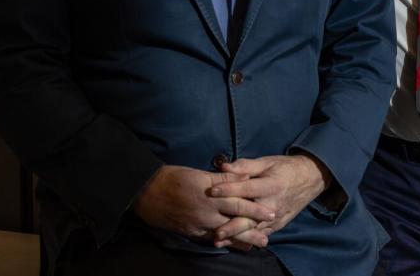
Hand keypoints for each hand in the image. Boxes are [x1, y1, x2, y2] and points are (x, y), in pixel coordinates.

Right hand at [133, 165, 275, 248]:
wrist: (147, 191)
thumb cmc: (175, 177)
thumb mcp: (200, 173)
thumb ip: (224, 177)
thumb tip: (245, 177)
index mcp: (211, 195)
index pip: (239, 203)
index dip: (256, 209)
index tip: (271, 214)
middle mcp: (206, 212)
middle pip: (234, 223)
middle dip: (252, 231)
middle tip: (267, 239)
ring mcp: (197, 224)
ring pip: (223, 234)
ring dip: (239, 241)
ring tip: (254, 246)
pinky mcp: (189, 232)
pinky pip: (208, 239)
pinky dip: (221, 242)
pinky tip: (229, 245)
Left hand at [210, 153, 332, 245]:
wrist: (311, 179)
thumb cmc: (286, 168)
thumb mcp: (268, 162)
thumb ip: (246, 166)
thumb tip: (224, 166)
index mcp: (272, 185)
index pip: (247, 189)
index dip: (229, 189)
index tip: (212, 191)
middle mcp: (274, 203)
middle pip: (251, 216)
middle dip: (233, 224)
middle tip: (215, 230)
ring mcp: (277, 216)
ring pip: (255, 228)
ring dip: (237, 235)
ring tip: (219, 240)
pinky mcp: (278, 224)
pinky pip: (262, 233)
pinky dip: (247, 238)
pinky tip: (233, 243)